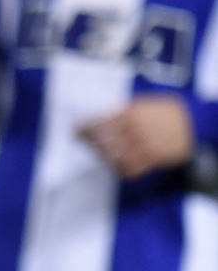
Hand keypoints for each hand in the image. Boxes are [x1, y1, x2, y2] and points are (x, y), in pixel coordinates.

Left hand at [78, 94, 193, 178]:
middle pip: (102, 140)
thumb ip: (124, 108)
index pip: (99, 122)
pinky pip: (128, 168)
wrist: (195, 126)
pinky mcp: (152, 160)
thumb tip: (99, 115)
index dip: (84, 127)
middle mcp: (135, 130)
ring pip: (112, 156)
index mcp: (131, 113)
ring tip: (95, 151)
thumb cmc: (166, 112)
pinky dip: (117, 167)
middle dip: (88, 141)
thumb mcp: (145, 102)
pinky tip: (111, 162)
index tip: (75, 129)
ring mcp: (143, 147)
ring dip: (100, 154)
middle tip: (81, 140)